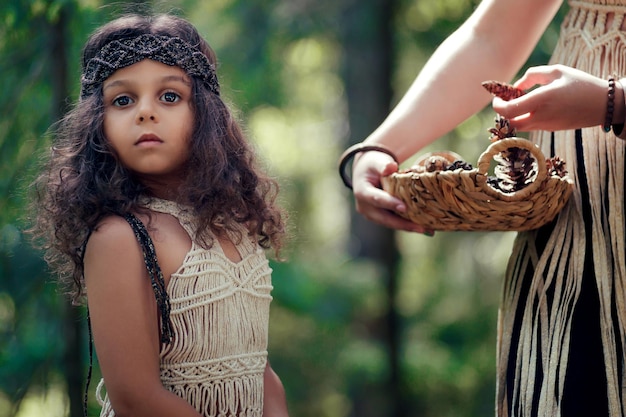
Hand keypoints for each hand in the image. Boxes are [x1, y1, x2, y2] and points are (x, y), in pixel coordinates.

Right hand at [352, 150, 433, 234]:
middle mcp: (365, 207)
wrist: (366, 174)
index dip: (390, 204)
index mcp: (362, 192)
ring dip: (408, 227)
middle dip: (403, 224)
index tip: (404, 207)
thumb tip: (391, 166)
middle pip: (384, 218)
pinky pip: (394, 222)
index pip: (376, 199)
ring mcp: (372, 215)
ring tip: (427, 229)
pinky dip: (408, 225)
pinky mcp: (380, 218)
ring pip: (390, 223)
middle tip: (421, 227)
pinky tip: (424, 228)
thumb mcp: (377, 162)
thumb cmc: (372, 166)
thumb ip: (383, 165)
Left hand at [492, 64, 607, 131]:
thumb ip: (532, 75)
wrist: (604, 104)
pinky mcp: (551, 129)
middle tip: (506, 100)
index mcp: (543, 99)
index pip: (510, 110)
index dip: (498, 105)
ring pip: (520, 126)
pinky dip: (525, 118)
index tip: (497, 97)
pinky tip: (532, 107)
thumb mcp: (557, 71)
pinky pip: (531, 126)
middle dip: (503, 112)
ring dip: (514, 116)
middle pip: (511, 122)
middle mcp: (542, 116)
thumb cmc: (580, 84)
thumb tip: (515, 86)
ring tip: (519, 101)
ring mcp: (546, 125)